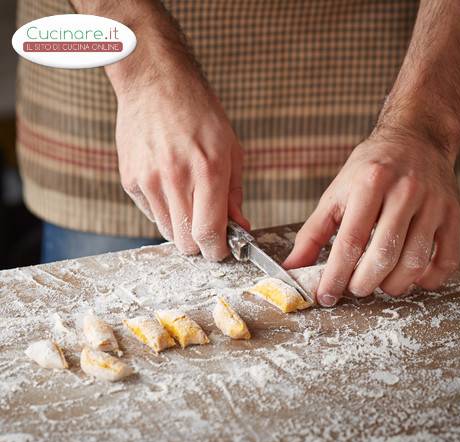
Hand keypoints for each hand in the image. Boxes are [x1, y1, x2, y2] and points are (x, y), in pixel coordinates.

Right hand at [107, 14, 248, 260]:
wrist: (156, 84)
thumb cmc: (201, 114)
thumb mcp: (231, 150)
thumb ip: (234, 195)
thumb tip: (240, 229)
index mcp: (208, 170)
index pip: (209, 233)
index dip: (217, 251)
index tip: (221, 251)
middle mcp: (176, 178)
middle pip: (186, 242)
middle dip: (200, 243)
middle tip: (207, 228)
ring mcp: (149, 180)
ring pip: (167, 233)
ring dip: (182, 228)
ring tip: (189, 201)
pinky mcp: (130, 180)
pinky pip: (151, 215)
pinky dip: (165, 211)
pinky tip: (170, 187)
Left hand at [283, 129, 459, 305]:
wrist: (416, 138)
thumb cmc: (370, 169)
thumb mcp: (336, 194)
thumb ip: (312, 233)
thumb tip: (292, 267)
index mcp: (369, 184)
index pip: (349, 242)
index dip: (335, 276)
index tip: (326, 296)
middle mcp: (404, 192)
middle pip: (383, 255)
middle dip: (363, 283)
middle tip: (354, 288)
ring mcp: (433, 203)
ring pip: (414, 262)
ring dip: (393, 285)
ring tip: (379, 283)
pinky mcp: (453, 214)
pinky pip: (447, 259)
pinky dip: (428, 280)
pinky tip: (410, 278)